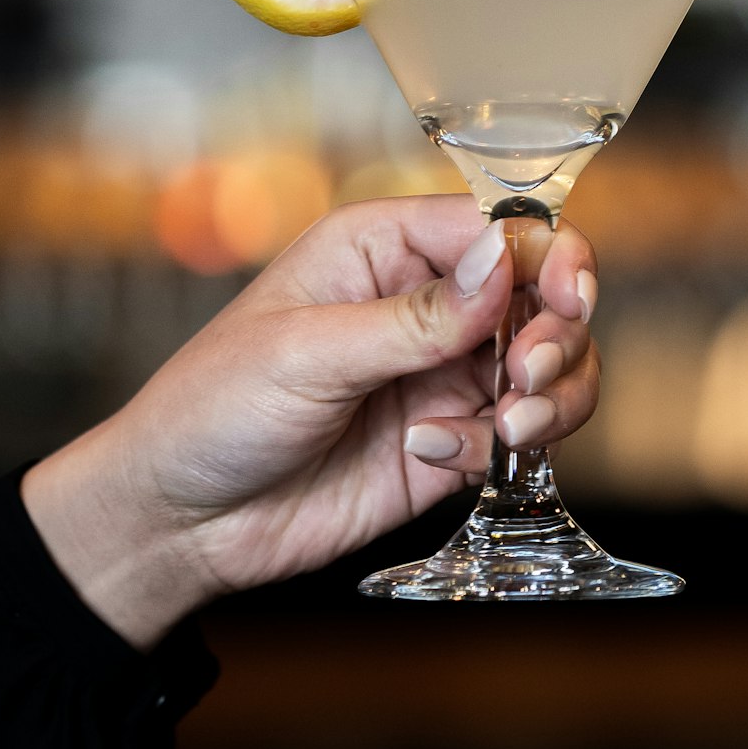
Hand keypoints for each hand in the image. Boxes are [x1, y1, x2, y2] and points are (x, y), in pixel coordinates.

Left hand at [21, 196, 598, 646]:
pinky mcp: (447, 442)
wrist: (179, 521)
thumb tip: (501, 260)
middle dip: (557, 335)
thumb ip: (414, 317)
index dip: (549, 256)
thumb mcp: (306, 352)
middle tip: (527, 378)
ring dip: (552, 397)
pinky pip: (517, 437)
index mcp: (383, 247)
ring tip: (510, 427)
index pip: (496, 227)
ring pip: (550, 368)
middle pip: (542, 296)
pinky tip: (428, 455)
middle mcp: (425, 303)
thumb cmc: (212, 408)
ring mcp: (440, 374)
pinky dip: (497, 449)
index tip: (569, 299)